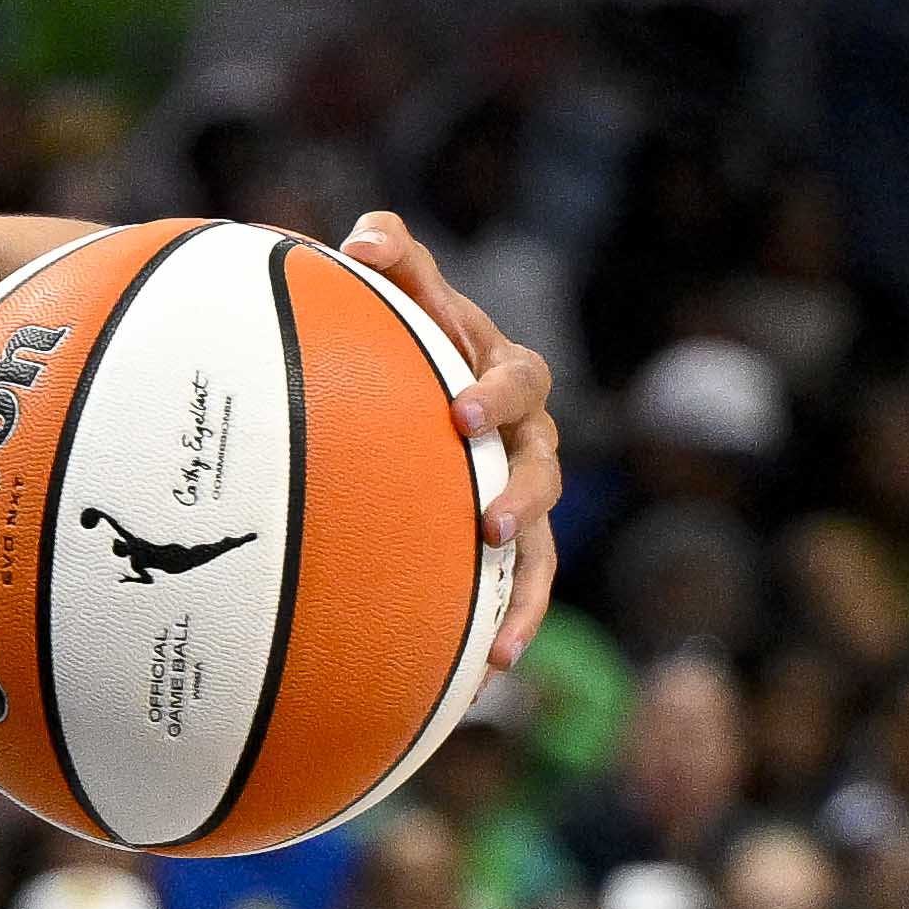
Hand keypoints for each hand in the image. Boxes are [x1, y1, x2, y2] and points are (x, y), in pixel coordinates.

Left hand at [339, 213, 565, 679]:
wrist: (410, 403)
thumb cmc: (406, 341)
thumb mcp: (403, 298)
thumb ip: (393, 259)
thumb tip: (365, 236)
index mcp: (504, 374)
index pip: (516, 375)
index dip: (496, 390)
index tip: (461, 410)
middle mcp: (527, 436)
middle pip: (542, 457)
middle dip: (521, 483)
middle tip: (490, 514)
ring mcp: (522, 495)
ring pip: (543, 540)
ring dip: (525, 577)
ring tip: (498, 620)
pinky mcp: (509, 550)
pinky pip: (520, 590)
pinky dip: (510, 625)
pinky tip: (488, 671)